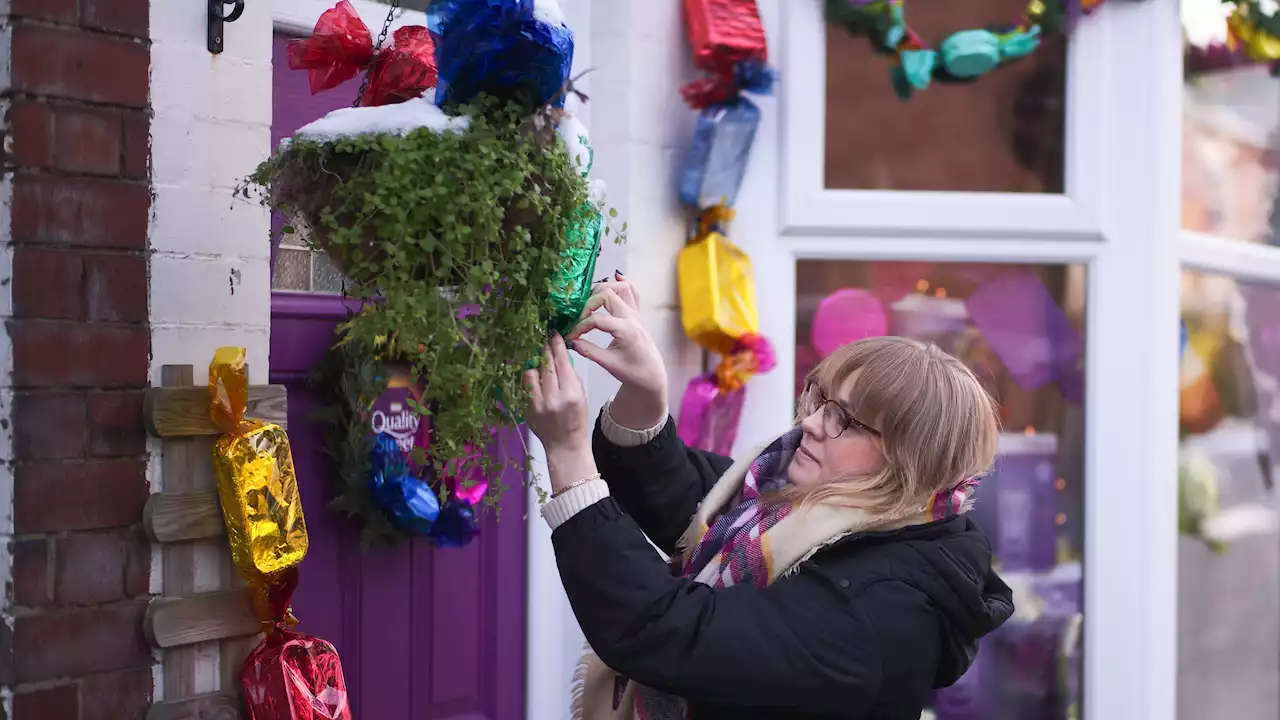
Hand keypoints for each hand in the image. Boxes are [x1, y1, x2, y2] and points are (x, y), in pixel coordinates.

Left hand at [524, 334, 596, 493]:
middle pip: (546, 364)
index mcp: (571, 393)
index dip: (557, 344)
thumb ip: (570, 375)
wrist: (564, 444)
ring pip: (531, 372)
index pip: (562, 362)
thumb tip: (560, 354)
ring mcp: (537, 404)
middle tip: (543, 337)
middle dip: (545, 348)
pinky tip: (533, 373)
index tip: (554, 333)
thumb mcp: (581, 394)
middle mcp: (553, 398)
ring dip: (534, 362)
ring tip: (538, 357)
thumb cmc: (576, 418)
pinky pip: (525, 385)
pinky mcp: (526, 408)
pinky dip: (529, 377)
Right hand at [567, 274, 668, 428]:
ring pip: (622, 287)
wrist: (651, 375)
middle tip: (579, 316)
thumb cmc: (632, 372)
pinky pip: (633, 292)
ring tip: (590, 302)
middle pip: (607, 294)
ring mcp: (636, 313)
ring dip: (604, 289)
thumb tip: (569, 341)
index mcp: (626, 330)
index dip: (580, 326)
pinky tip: (614, 279)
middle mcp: (632, 317)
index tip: (571, 335)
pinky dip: (623, 283)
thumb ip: (588, 350)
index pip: (597, 319)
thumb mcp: (608, 364)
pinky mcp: (637, 314)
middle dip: (589, 302)